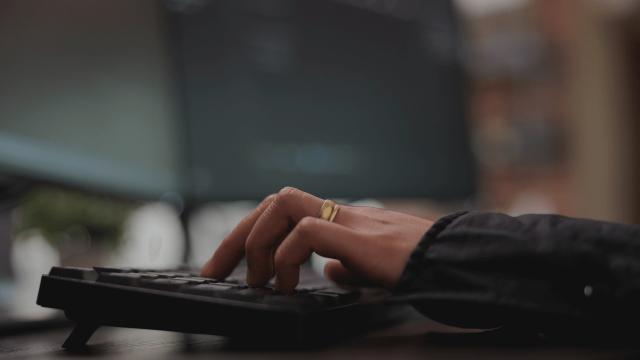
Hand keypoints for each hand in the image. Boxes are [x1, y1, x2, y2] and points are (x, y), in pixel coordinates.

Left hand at [201, 187, 432, 292]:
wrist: (456, 261)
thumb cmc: (421, 266)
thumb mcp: (373, 268)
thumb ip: (347, 266)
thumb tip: (325, 272)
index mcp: (340, 221)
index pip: (283, 211)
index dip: (250, 233)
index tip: (229, 265)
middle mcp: (339, 214)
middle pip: (273, 202)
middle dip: (237, 235)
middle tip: (215, 270)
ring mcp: (348, 221)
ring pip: (281, 204)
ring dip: (257, 243)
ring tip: (257, 281)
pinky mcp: (358, 236)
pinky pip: (306, 233)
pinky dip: (286, 259)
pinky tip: (288, 287)